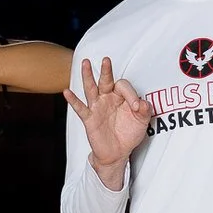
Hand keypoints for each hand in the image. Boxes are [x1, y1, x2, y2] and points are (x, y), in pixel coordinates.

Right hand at [64, 57, 150, 184]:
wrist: (118, 152)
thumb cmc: (129, 134)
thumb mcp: (142, 122)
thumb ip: (145, 111)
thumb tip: (143, 103)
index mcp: (121, 97)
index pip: (123, 87)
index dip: (131, 95)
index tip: (137, 107)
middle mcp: (108, 99)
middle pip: (106, 81)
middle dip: (106, 71)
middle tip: (106, 60)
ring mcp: (97, 107)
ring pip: (91, 88)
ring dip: (87, 76)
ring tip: (85, 63)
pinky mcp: (89, 118)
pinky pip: (80, 108)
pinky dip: (73, 100)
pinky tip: (67, 92)